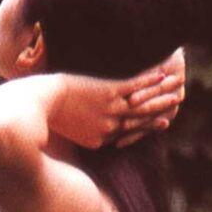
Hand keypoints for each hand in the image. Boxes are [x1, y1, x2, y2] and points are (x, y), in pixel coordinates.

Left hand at [46, 50, 184, 149]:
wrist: (35, 104)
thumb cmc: (42, 115)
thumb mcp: (66, 132)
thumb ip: (83, 132)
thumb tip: (92, 135)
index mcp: (98, 140)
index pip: (126, 132)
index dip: (146, 123)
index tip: (160, 119)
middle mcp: (109, 129)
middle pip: (140, 118)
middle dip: (160, 108)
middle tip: (176, 99)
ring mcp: (111, 111)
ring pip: (143, 103)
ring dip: (162, 92)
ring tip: (175, 83)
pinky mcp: (108, 92)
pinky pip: (135, 86)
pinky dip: (149, 80)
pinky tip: (161, 71)